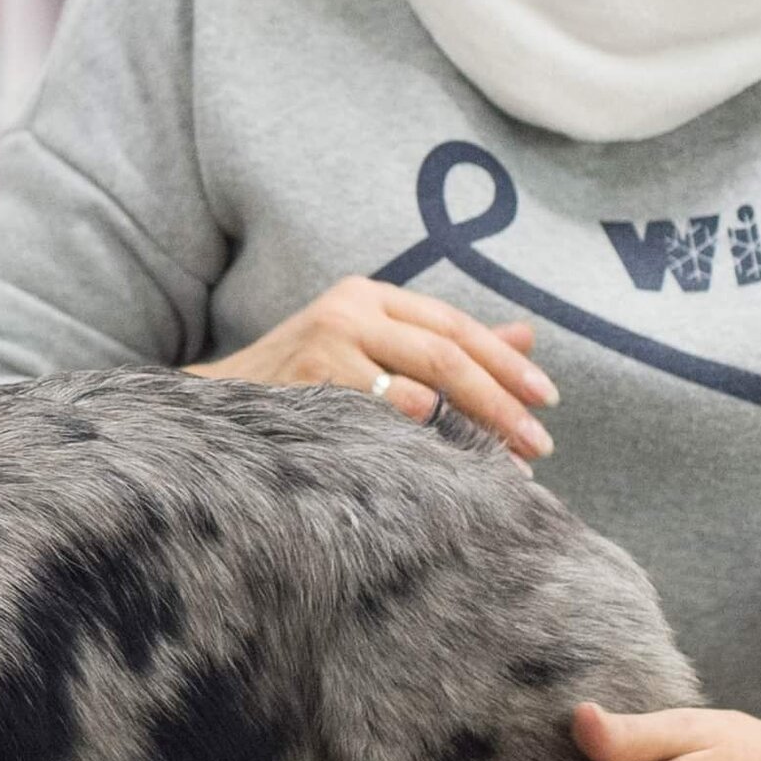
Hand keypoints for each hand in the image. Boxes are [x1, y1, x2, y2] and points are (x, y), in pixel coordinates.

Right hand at [188, 275, 554, 457]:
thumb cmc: (301, 381)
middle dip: (501, 400)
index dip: (505, 362)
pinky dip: (421, 433)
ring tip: (506, 465)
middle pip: (447, 352)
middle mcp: (350, 307)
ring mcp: (327, 339)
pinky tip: (447, 460)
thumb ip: (442, 342)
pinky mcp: (308, 377)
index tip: (546, 399)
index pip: (454, 325)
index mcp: (370, 295)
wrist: (214, 402)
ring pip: (424, 380)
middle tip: (538, 444)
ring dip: (474, 426)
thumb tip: (526, 337)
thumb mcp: (370, 347)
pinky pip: (383, 409)